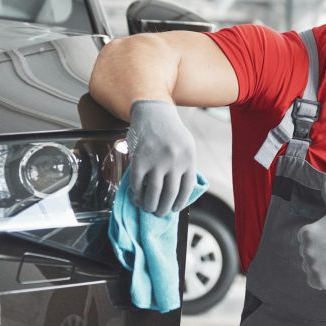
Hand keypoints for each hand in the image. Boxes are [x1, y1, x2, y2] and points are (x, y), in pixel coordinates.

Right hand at [127, 100, 196, 215]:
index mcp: (189, 158)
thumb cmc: (170, 130)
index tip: (174, 209)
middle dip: (163, 209)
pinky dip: (136, 194)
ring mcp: (156, 160)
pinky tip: (136, 197)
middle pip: (170, 194)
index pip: (186, 189)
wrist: (153, 111)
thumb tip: (178, 194)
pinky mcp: (139, 159)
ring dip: (150, 205)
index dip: (179, 202)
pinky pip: (137, 184)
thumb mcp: (186, 145)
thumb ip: (184, 166)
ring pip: (154, 193)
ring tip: (148, 208)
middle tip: (159, 213)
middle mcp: (175, 160)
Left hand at [298, 171, 325, 289]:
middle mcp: (305, 251)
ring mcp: (312, 268)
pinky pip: (315, 281)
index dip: (321, 237)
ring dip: (321, 265)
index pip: (307, 237)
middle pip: (308, 253)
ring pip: (311, 267)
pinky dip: (323, 278)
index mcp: (306, 233)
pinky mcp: (318, 282)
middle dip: (320, 251)